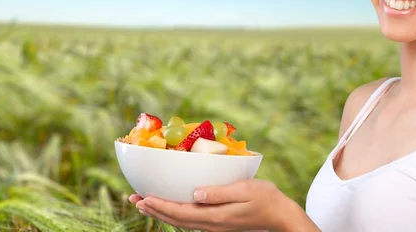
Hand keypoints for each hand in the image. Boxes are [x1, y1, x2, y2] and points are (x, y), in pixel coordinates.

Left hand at [128, 179, 307, 231]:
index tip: (142, 198)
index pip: (180, 212)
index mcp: (215, 216)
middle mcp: (211, 224)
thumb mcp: (244, 190)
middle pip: (176, 219)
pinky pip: (190, 220)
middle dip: (153, 209)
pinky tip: (172, 208)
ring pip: (181, 221)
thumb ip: (219, 193)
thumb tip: (195, 193)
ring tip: (145, 204)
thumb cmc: (266, 199)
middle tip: (134, 199)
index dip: (160, 205)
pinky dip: (175, 213)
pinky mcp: (219, 223)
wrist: (281, 217)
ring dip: (161, 212)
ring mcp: (215, 226)